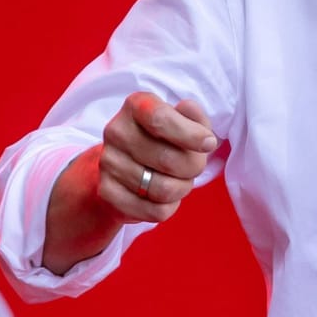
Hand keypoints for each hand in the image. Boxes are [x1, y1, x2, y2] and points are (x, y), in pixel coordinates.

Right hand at [94, 91, 218, 223]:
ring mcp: (108, 162)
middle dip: (194, 167)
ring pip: (163, 189)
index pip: (160, 119)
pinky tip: (164, 197)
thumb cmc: (162, 140)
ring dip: (182, 188)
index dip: (190, 134)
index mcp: (136, 106)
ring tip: (179, 181)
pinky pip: (154, 211)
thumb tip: (200, 128)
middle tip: (194, 166)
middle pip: (168, 160)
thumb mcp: (183, 122)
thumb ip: (196, 119)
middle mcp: (116, 131)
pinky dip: (169, 207)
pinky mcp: (108, 192)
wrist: (124, 166)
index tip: (209, 143)